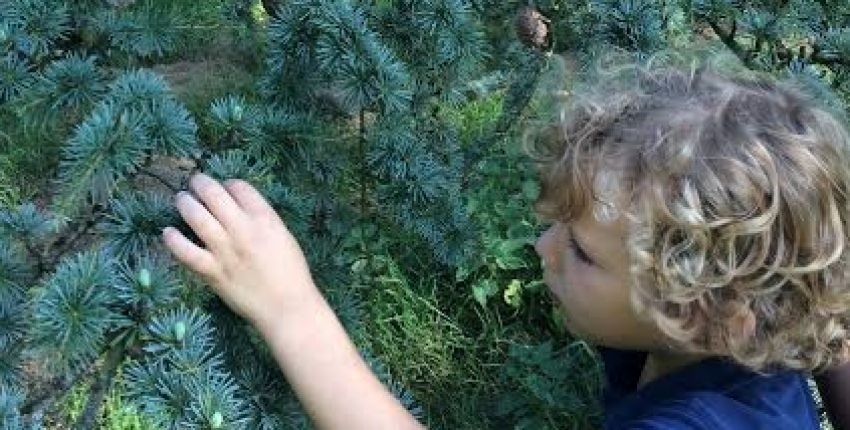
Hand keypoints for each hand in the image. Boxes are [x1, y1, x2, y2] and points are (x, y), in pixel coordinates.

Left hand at [161, 172, 318, 328]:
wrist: (287, 307)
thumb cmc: (291, 272)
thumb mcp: (284, 236)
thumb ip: (263, 220)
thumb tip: (238, 207)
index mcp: (266, 219)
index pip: (240, 187)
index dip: (229, 183)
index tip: (225, 188)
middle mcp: (243, 230)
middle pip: (214, 194)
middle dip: (200, 183)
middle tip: (195, 183)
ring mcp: (225, 251)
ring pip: (196, 216)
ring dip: (185, 202)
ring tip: (181, 198)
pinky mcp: (212, 272)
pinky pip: (185, 252)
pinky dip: (173, 240)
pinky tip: (167, 232)